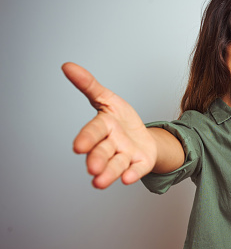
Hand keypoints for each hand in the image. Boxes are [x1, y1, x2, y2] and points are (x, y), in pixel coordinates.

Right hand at [63, 62, 157, 188]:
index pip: (93, 132)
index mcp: (103, 128)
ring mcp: (126, 156)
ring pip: (117, 165)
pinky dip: (132, 174)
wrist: (144, 138)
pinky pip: (136, 169)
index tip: (78, 147)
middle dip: (97, 160)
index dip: (87, 139)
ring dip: (109, 173)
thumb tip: (67, 66)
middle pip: (103, 152)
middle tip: (92, 169)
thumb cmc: (122, 121)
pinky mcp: (140, 164)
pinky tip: (128, 179)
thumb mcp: (109, 99)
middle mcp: (112, 145)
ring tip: (100, 182)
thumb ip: (89, 85)